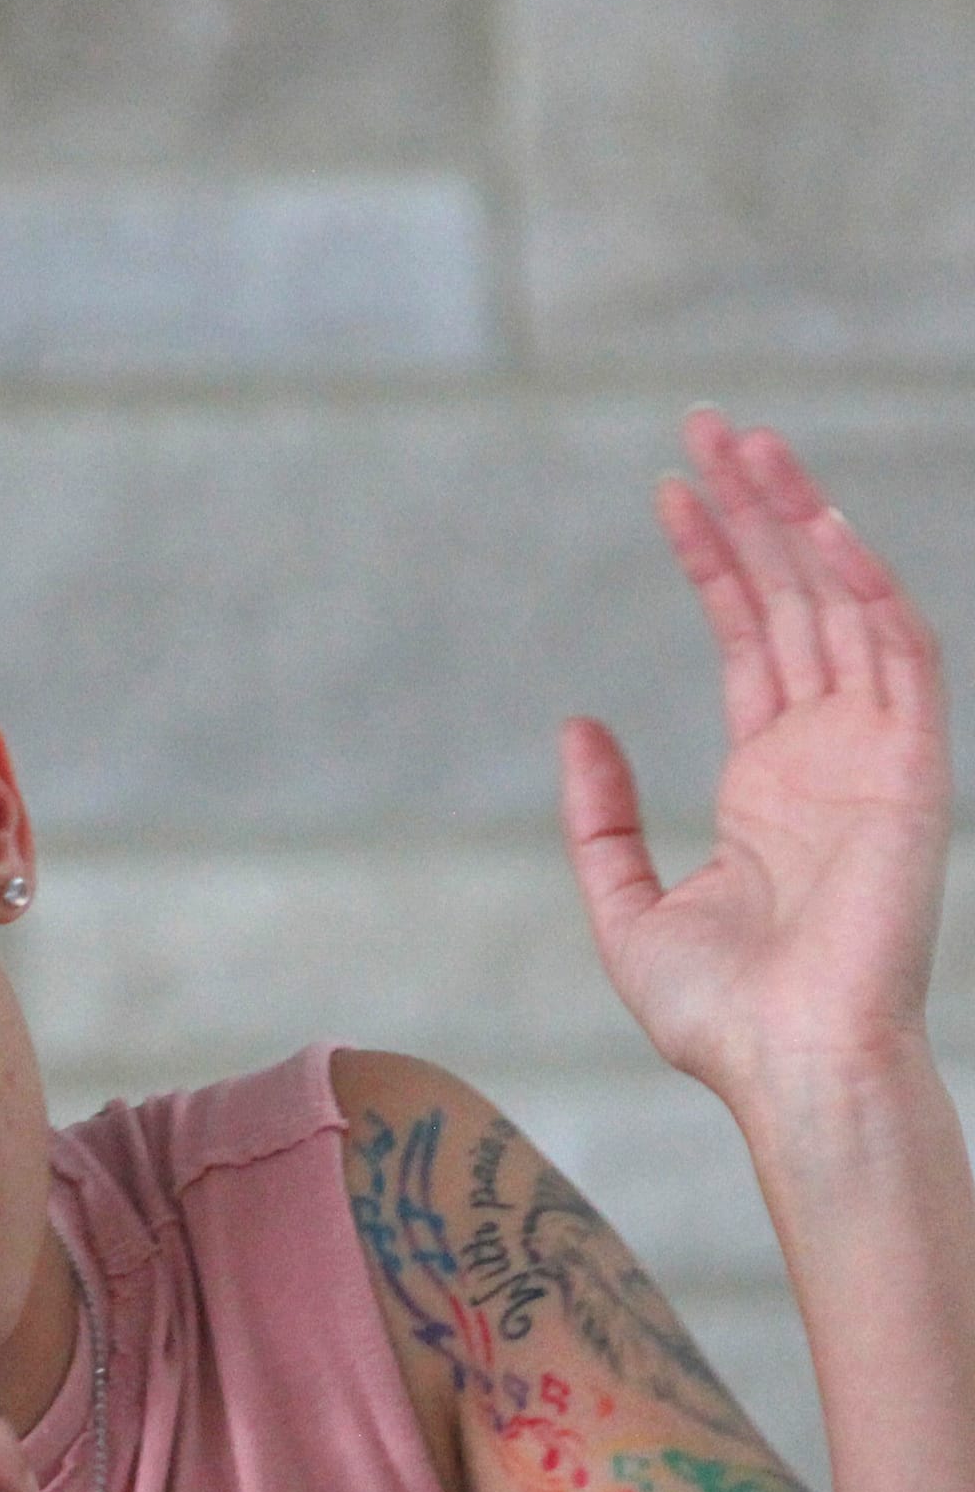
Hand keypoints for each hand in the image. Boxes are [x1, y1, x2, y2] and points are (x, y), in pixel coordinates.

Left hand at [559, 408, 951, 1108]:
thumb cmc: (722, 1017)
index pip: (747, 638)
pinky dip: (864, 584)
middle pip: (792, 599)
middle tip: (707, 425)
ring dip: (799, 519)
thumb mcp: (628, 912)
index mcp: (770, 783)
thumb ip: (602, 821)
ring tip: (745, 442)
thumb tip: (577, 723)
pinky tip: (816, 525)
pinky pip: (899, 652)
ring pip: (841, 602)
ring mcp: (874, 754)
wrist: (790, 1066)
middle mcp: (827, 753)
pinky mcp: (913, 768)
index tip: (670, 490)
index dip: (713, 560)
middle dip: (754, 509)